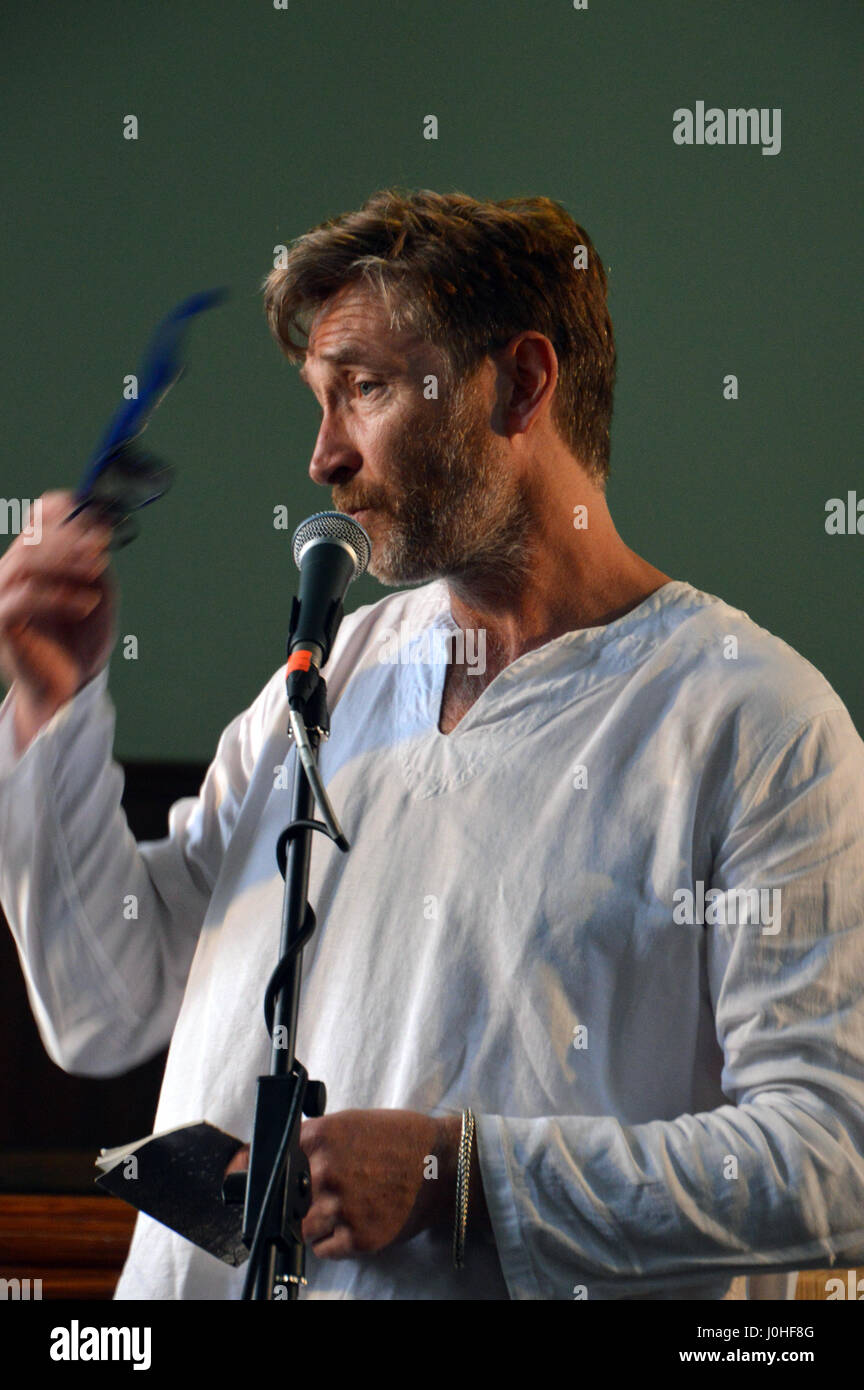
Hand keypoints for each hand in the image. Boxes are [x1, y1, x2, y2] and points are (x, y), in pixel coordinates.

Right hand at [0, 491, 115, 747]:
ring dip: (66, 559)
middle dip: (71, 536)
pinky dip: (58, 596)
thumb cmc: (81, 638)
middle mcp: (11, 573)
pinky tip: (87, 604)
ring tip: (99, 568)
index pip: (37, 518)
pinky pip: (23, 599)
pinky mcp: (1, 624)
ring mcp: (1, 597)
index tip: (99, 518)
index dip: (64, 510)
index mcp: (33, 560)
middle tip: (102, 546)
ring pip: (25, 560)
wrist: (70, 686)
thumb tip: (95, 524)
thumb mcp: (96, 591)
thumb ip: (92, 560)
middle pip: (32, 537)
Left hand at [225, 1108, 490, 1259]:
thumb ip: (317, 1137)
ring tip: (336, 1210)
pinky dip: (333, 1240)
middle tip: (312, 1195)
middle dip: (293, 1198)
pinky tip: (351, 1222)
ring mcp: (342, 1207)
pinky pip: (325, 1249)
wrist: (444, 1165)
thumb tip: (280, 1151)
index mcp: (323, 1136)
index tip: (234, 1175)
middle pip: (282, 1197)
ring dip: (311, 1222)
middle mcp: (326, 1171)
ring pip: (301, 1227)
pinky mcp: (360, 1238)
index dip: (247, 1167)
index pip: (267, 1156)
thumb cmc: (401, 1138)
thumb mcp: (353, 1121)